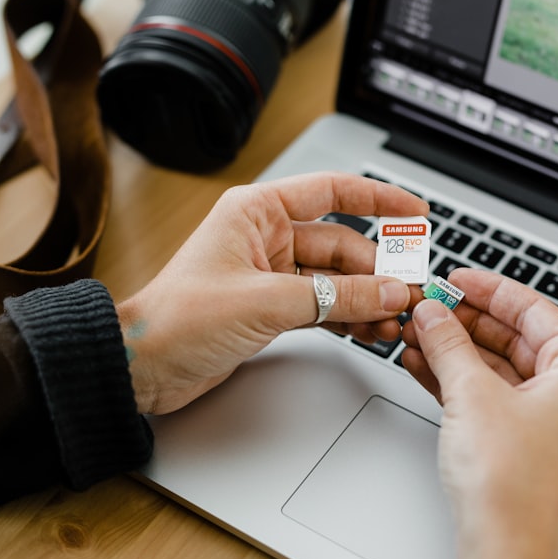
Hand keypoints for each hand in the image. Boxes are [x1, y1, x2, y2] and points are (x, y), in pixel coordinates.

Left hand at [120, 171, 428, 414]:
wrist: (142, 367)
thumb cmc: (179, 319)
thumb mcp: (267, 302)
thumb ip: (337, 296)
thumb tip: (390, 292)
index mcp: (257, 212)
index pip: (332, 191)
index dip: (379, 199)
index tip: (416, 212)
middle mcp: (266, 237)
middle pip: (342, 244)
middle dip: (377, 271)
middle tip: (407, 295)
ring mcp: (270, 274)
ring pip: (336, 279)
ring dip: (366, 298)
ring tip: (393, 321)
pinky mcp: (271, 307)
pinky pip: (324, 304)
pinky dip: (348, 317)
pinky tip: (371, 331)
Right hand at [401, 268, 557, 558]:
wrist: (505, 551)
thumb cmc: (513, 487)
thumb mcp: (472, 395)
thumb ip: (449, 344)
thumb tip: (434, 314)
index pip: (535, 309)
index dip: (490, 289)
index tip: (457, 278)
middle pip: (515, 336)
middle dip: (466, 321)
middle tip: (431, 306)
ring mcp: (549, 419)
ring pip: (498, 366)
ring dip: (456, 349)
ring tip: (418, 333)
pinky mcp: (523, 441)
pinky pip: (490, 394)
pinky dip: (457, 378)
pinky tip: (423, 364)